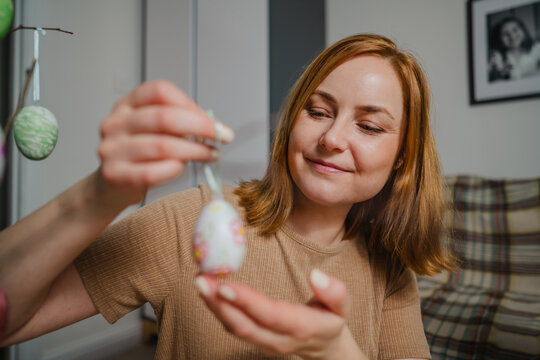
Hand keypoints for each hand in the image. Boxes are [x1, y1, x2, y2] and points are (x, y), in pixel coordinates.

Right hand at [96, 80, 232, 206]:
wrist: (111, 186)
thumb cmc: (140, 155)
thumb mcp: (153, 130)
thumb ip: (177, 123)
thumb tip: (213, 126)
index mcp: (126, 104)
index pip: (160, 92)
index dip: (190, 104)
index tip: (211, 120)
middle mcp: (116, 123)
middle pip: (165, 117)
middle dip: (201, 127)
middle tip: (222, 136)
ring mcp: (112, 149)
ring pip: (163, 146)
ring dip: (195, 151)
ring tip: (210, 154)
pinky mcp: (114, 175)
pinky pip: (152, 172)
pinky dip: (174, 170)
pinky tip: (182, 168)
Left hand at [195, 269, 365, 359]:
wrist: (325, 348)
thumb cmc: (331, 320)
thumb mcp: (342, 306)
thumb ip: (334, 291)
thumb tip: (315, 275)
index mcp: (301, 328)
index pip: (270, 315)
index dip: (246, 301)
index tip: (225, 284)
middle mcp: (278, 339)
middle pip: (244, 325)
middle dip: (219, 304)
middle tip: (201, 279)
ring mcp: (264, 343)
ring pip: (234, 328)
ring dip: (213, 306)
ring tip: (199, 281)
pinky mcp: (254, 339)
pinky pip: (233, 326)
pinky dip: (218, 309)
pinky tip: (208, 290)